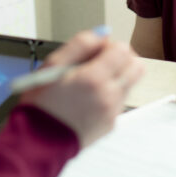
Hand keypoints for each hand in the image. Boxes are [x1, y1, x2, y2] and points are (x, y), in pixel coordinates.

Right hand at [23, 29, 143, 146]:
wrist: (39, 142)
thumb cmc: (41, 104)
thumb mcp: (52, 65)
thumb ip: (80, 44)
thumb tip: (102, 34)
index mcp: (93, 78)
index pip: (123, 50)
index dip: (110, 45)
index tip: (96, 50)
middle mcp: (108, 96)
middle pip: (136, 66)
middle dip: (122, 59)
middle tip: (102, 61)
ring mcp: (112, 112)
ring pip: (130, 83)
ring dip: (117, 76)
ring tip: (92, 81)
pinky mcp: (111, 124)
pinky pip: (120, 101)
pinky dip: (110, 94)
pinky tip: (89, 98)